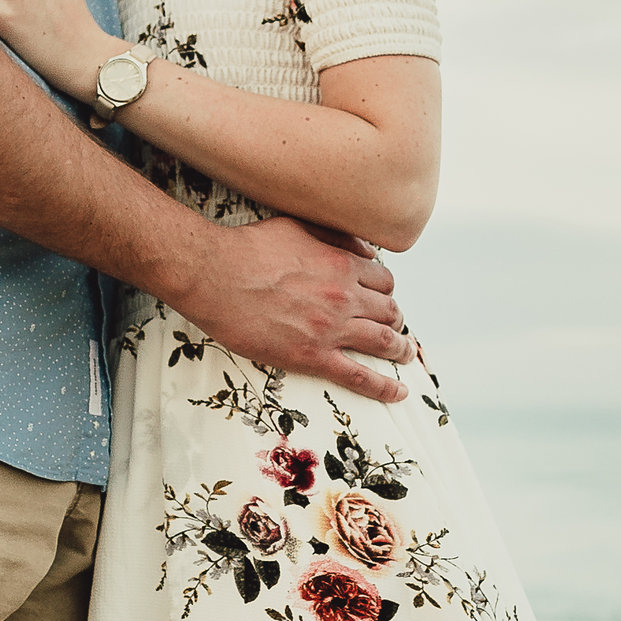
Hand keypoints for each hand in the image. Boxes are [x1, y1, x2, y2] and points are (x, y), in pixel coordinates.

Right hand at [191, 217, 410, 405]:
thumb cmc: (249, 248)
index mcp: (342, 265)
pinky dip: (384, 388)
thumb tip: (366, 248)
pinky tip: (399, 394)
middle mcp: (345, 298)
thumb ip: (335, 235)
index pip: (384, 281)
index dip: (386, 290)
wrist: (215, 275)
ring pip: (383, 342)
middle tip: (393, 326)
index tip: (381, 297)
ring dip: (400, 349)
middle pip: (389, 311)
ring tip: (405, 355)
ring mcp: (331, 329)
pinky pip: (359, 376)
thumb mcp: (298, 226)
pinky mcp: (312, 357)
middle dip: (395, 319)